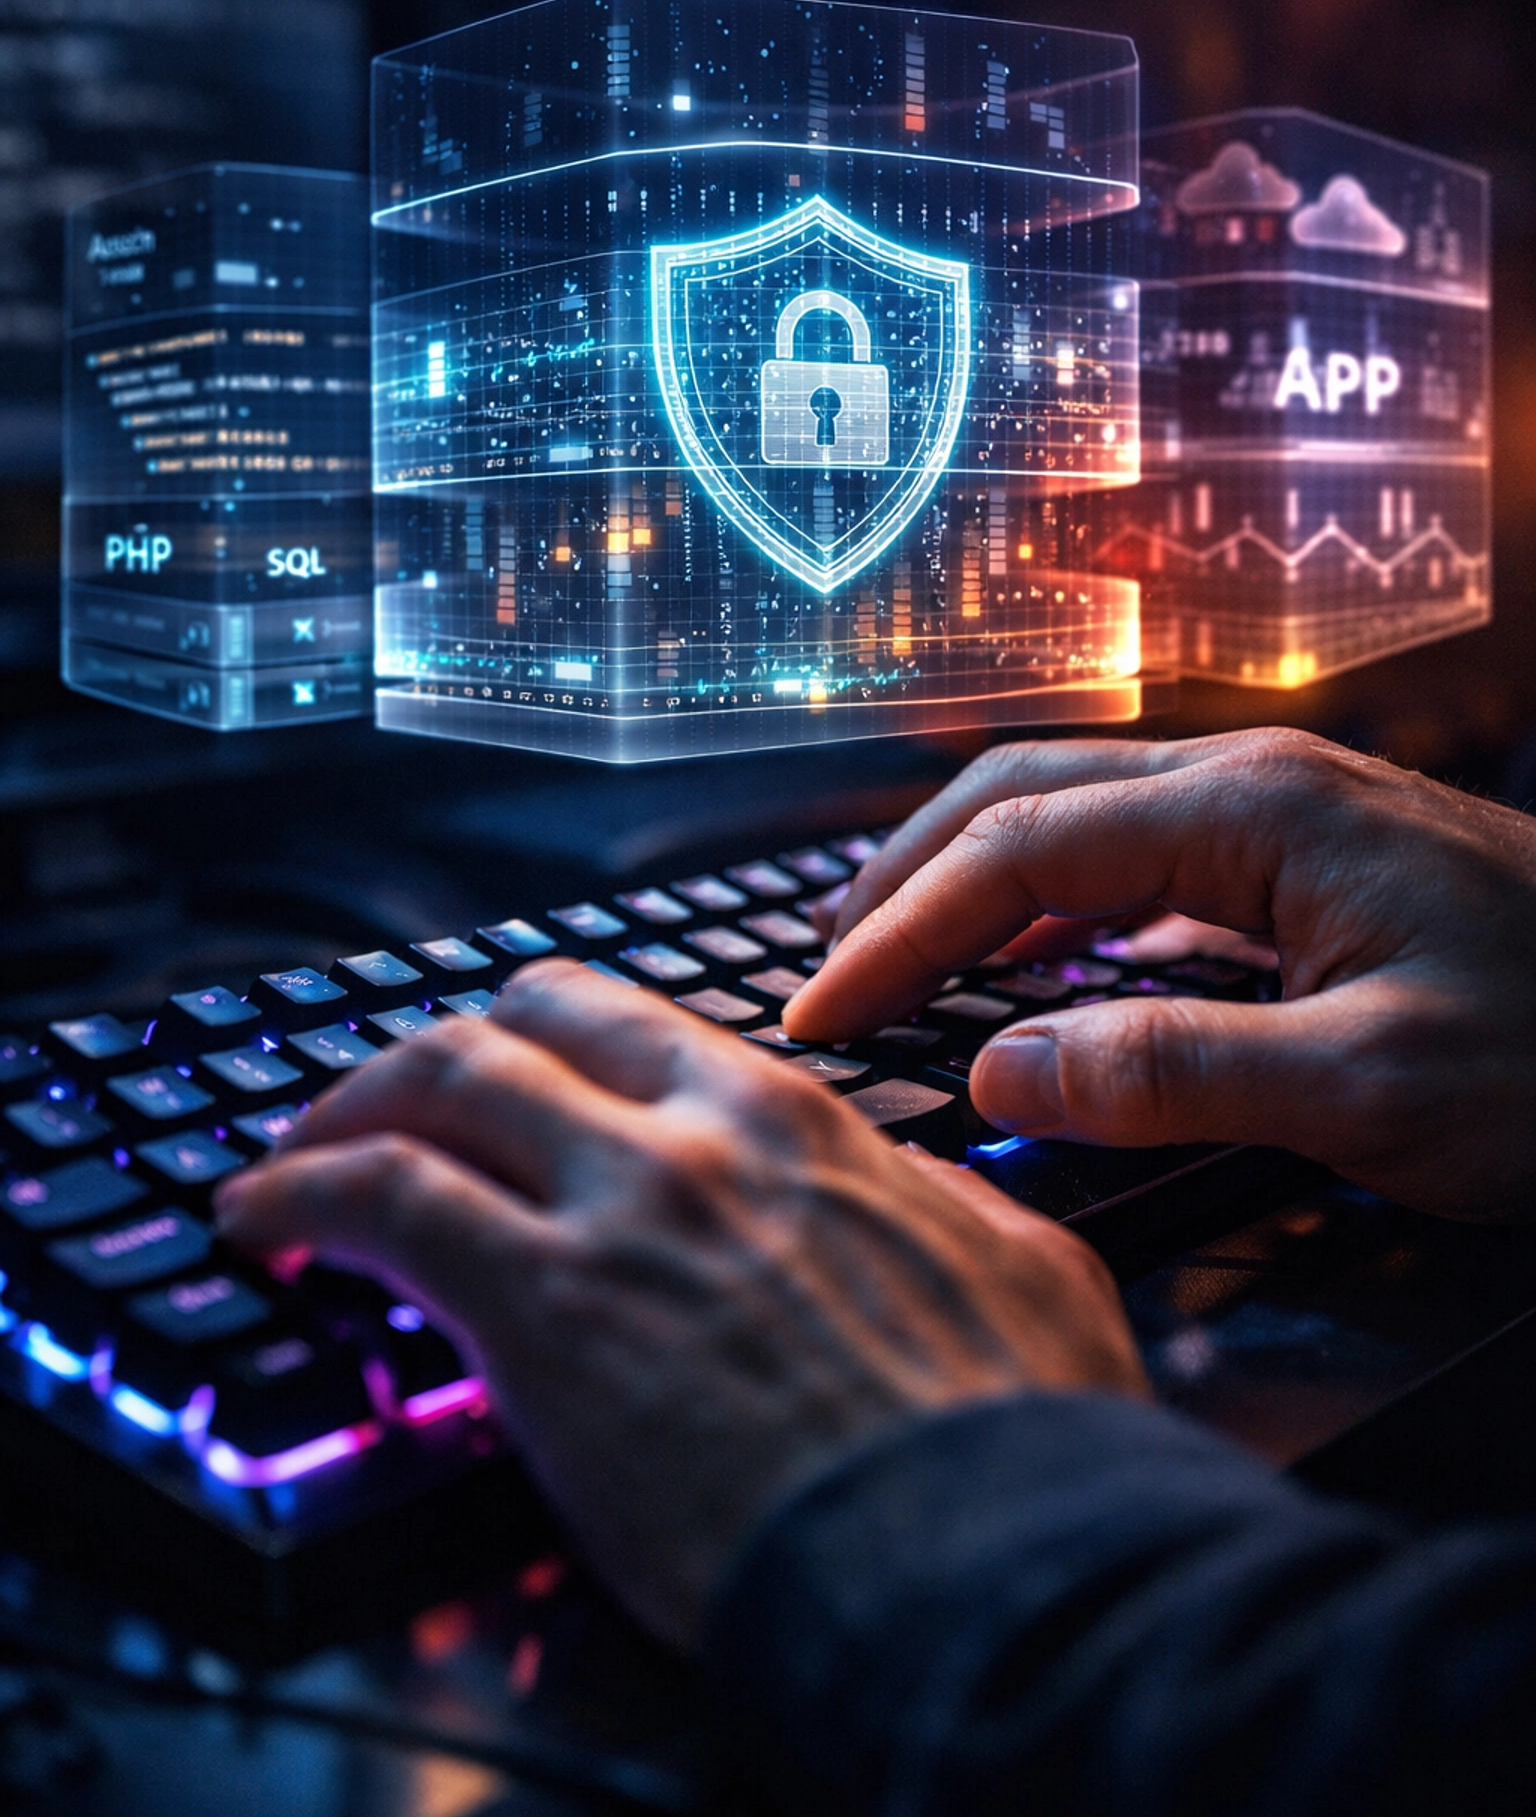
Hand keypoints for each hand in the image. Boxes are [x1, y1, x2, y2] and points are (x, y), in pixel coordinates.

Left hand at [215, 964, 1145, 1646]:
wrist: (992, 1559)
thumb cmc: (1018, 1446)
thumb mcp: (1022, 1274)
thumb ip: (941, 1211)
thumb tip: (918, 1196)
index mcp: (801, 1126)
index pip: (634, 1025)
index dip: (547, 1044)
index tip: (508, 1076)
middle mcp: (700, 1133)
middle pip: (523, 1022)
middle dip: (439, 1051)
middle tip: (388, 1101)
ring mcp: (620, 1207)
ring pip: (438, 1081)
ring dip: (346, 1106)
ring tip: (295, 1153)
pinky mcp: (545, 1307)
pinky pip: (382, 1201)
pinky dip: (299, 1192)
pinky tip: (262, 1220)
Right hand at [784, 728, 1535, 1222]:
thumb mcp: (1372, 1086)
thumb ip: (1174, 1073)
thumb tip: (1000, 1068)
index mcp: (1254, 807)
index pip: (1020, 850)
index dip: (902, 933)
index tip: (822, 1011)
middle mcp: (1256, 780)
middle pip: (1027, 793)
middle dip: (909, 875)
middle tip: (824, 967)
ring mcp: (1283, 808)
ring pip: (1077, 810)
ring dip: (970, 874)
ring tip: (890, 946)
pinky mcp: (1307, 855)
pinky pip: (1138, 849)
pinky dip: (1049, 896)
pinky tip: (1029, 955)